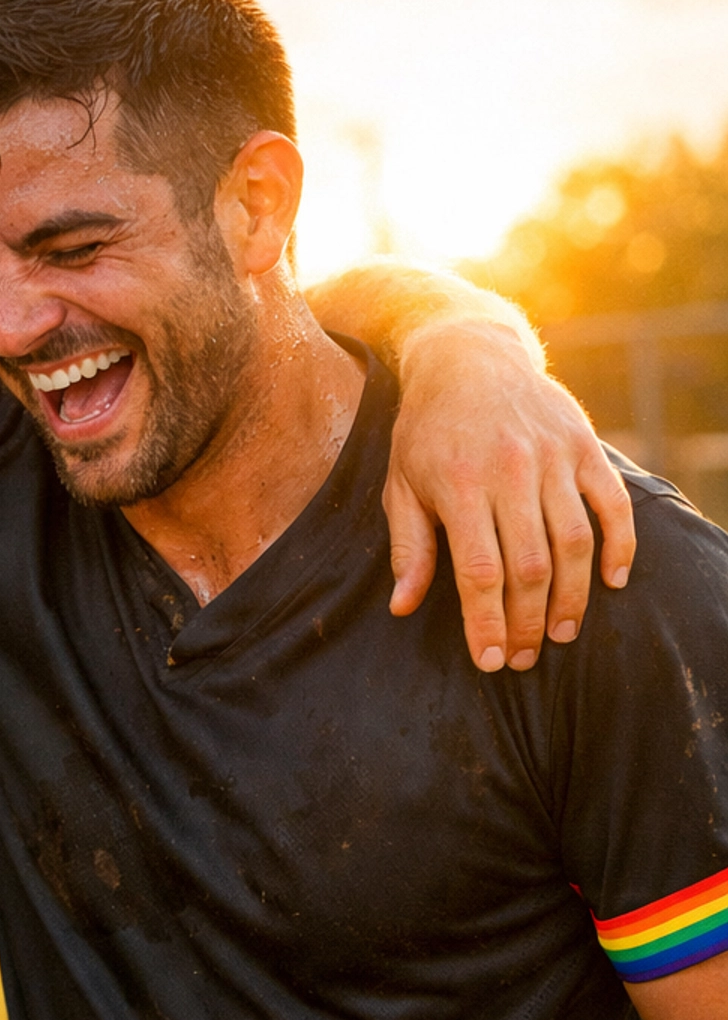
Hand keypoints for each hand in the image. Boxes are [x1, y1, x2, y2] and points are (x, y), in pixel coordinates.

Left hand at [385, 321, 634, 673]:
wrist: (468, 357)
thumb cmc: (427, 431)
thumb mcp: (401, 485)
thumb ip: (409, 548)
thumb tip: (401, 608)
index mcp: (459, 485)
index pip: (478, 572)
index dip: (487, 624)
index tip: (490, 661)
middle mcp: (510, 471)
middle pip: (529, 566)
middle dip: (527, 623)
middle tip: (523, 659)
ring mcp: (553, 457)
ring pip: (574, 542)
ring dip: (572, 598)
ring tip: (560, 634)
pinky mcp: (585, 445)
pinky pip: (612, 504)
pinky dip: (619, 545)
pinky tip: (612, 582)